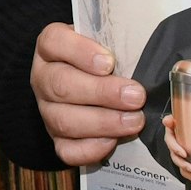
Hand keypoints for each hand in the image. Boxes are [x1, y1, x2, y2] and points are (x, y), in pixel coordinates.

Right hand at [30, 23, 143, 165]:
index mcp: (51, 46)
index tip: (109, 62)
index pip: (54, 42)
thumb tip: (147, 53)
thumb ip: (121, 41)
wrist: (97, 83)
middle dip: (102, 93)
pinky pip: (66, 150)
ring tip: (134, 121)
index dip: (80, 52)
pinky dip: (90, 148)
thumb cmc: (107, 56)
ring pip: (63, 120)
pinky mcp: (56, 138)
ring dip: (103, 123)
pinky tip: (113, 142)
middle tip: (136, 96)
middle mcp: (43, 77)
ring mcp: (47, 110)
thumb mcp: (109, 40)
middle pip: (61, 85)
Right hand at [161, 114, 190, 183]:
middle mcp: (174, 148)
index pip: (171, 143)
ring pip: (181, 167)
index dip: (176, 149)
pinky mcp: (185, 163)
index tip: (183, 153)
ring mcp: (179, 157)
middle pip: (176, 158)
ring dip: (188, 173)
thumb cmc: (180, 126)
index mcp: (171, 137)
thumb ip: (171, 120)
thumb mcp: (176, 120)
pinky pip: (187, 173)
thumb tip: (167, 120)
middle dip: (183, 164)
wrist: (187, 132)